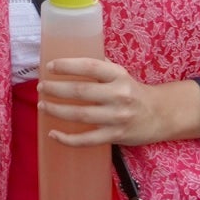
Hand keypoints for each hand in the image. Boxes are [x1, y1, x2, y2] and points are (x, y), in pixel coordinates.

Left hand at [37, 57, 178, 146]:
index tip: (50, 66)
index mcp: (118, 75)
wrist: (159, 115)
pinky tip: (53, 134)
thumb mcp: (120, 73)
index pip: (90, 66)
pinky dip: (67, 139)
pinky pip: (87, 140)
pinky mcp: (115, 136)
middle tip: (41, 87)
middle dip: (55, 89)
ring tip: (42, 106)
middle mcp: (118, 95)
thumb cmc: (132, 91)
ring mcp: (116, 117)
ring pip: (80, 115)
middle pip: (80, 92)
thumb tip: (68, 59)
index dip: (67, 65)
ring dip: (56, 111)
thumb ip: (99, 67)